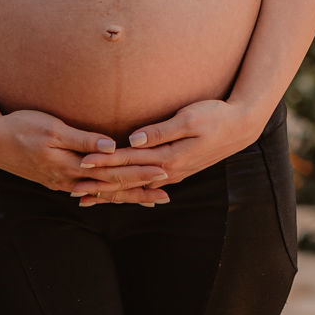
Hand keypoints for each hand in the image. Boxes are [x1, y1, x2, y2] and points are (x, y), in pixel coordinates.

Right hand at [0, 109, 171, 203]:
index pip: (112, 172)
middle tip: (166, 195)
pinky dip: (106, 195)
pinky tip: (116, 197)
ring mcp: (63, 182)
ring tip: (149, 199)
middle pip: (111, 188)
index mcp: (70, 166)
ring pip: (101, 193)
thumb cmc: (21, 126)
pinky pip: (89, 192)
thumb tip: (112, 147)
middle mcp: (69, 180)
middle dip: (139, 191)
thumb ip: (82, 139)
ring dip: (126, 196)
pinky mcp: (57, 180)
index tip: (162, 172)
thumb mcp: (52, 127)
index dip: (138, 172)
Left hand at [73, 100, 260, 207]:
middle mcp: (169, 171)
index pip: (128, 162)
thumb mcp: (189, 118)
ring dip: (111, 192)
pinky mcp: (176, 170)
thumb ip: (160, 130)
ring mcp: (173, 173)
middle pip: (128, 180)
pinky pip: (146, 184)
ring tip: (88, 198)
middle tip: (73, 191)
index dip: (104, 163)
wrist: (241, 127)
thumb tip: (134, 139)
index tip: (80, 164)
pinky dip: (129, 190)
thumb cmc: (216, 116)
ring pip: (135, 186)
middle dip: (100, 185)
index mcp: (169, 158)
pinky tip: (119, 194)